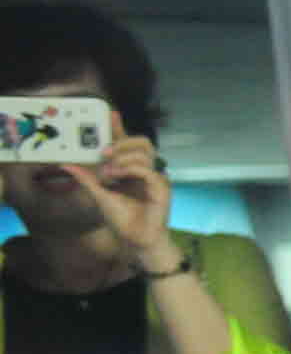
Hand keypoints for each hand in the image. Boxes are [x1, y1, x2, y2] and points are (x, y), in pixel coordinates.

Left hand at [71, 135, 175, 269]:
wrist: (136, 239)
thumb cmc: (122, 219)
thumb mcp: (98, 194)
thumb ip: (86, 178)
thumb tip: (66, 164)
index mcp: (130, 169)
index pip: (127, 143)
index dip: (119, 127)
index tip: (109, 114)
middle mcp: (144, 170)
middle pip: (141, 142)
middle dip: (121, 141)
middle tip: (103, 151)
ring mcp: (154, 177)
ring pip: (144, 152)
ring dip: (123, 156)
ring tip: (108, 170)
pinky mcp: (161, 186)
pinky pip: (146, 169)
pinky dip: (130, 169)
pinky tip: (117, 176)